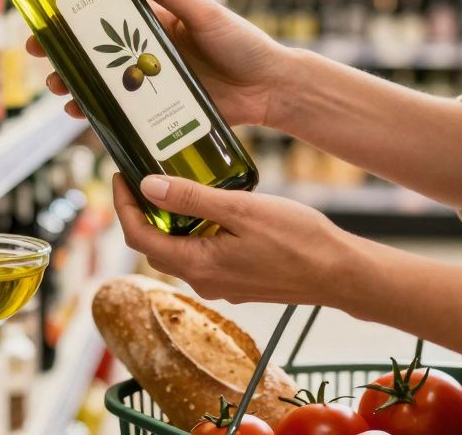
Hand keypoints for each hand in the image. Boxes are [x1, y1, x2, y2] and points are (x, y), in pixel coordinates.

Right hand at [28, 0, 290, 126]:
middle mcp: (149, 52)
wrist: (273, 88)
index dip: (76, 14)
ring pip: (104, 83)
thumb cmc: (244, 43)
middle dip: (64, 52)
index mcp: (157, 23)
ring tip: (57, 87)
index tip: (48, 11)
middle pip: (96, 52)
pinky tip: (82, 114)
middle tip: (40, 53)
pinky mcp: (161, 110)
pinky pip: (124, 112)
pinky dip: (100, 114)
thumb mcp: (204, 13)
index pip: (107, 15)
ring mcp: (152, 83)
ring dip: (76, 84)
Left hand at [113, 173, 357, 306]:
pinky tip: (208, 210)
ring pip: (179, 251)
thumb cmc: (297, 240)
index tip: (120, 177)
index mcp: (197, 265)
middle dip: (141, 213)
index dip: (122, 206)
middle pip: (154, 246)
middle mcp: (203, 281)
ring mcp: (221, 285)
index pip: (138, 237)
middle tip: (140, 178)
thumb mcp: (240, 209)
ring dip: (169, 223)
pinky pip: (202, 256)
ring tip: (172, 188)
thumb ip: (191, 199)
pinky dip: (193, 232)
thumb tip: (147, 187)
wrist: (340, 273)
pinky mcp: (237, 282)